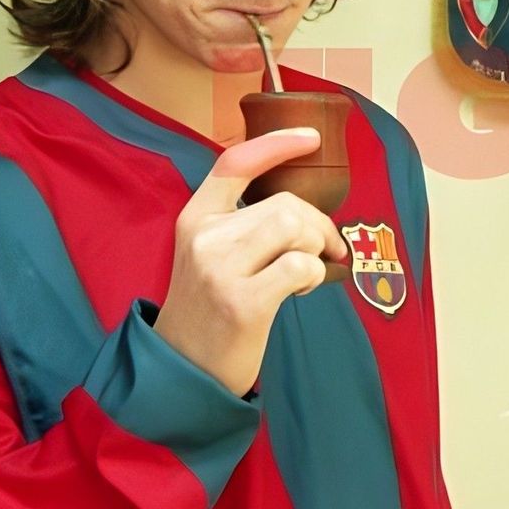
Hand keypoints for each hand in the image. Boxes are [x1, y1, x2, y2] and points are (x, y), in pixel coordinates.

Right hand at [153, 128, 347, 395]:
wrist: (183, 370)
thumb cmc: (209, 309)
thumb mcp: (210, 255)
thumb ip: (243, 225)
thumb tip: (305, 211)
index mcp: (195, 218)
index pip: (236, 162)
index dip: (277, 144)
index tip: (312, 138)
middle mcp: (204, 237)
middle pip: (284, 203)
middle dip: (318, 224)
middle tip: (326, 250)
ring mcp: (221, 269)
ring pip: (295, 228)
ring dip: (316, 247)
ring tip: (307, 271)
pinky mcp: (244, 302)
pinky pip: (301, 266)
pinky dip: (313, 275)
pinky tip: (300, 290)